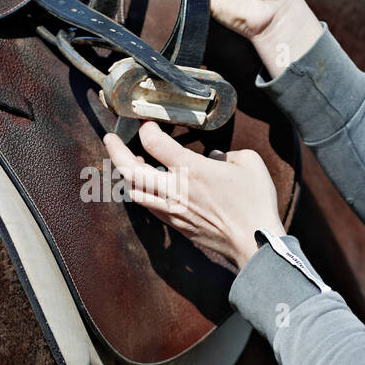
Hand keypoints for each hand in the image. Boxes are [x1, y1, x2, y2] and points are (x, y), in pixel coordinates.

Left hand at [103, 121, 284, 270]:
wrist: (253, 242)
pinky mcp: (175, 223)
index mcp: (191, 169)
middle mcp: (174, 189)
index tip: (149, 123)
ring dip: (127, 174)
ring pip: (134, 190)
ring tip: (129, 162)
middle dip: (115, 151)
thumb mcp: (249, 163)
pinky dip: (142, 193)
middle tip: (109, 138)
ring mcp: (172, 209)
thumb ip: (227, 154)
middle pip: (131, 169)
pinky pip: (149, 206)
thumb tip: (214, 157)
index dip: (147, 129)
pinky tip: (147, 186)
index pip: (154, 143)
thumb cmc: (254, 202)